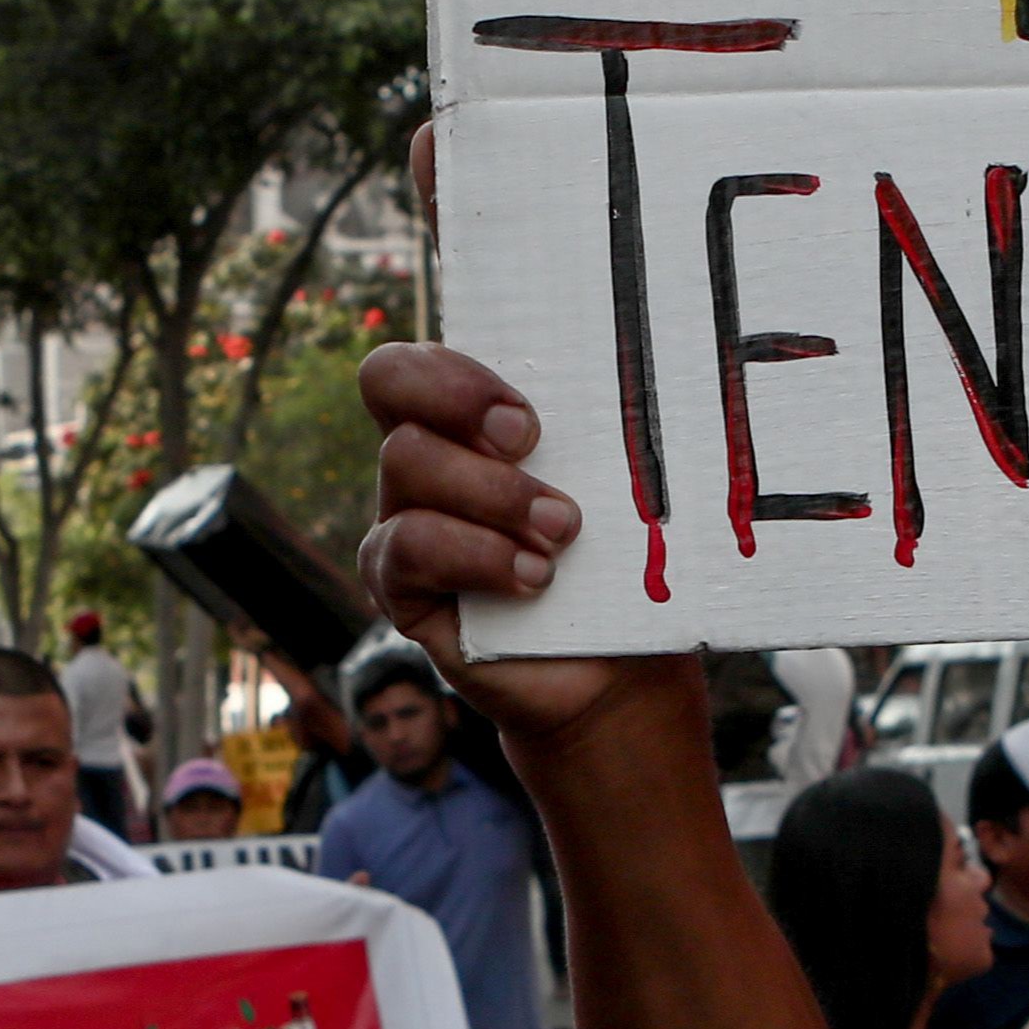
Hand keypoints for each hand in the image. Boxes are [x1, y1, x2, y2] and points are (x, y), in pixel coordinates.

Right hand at [351, 338, 719, 765]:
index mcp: (464, 419)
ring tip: (561, 534)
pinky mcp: (402, 589)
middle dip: (464, 406)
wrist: (614, 665)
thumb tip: (636, 385)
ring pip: (405, 463)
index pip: (413, 363)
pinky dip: (475, 557)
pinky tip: (532, 581)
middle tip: (534, 444)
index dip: (450, 371)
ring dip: (491, 493)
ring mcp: (405, 521)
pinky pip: (404, 550)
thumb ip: (598, 432)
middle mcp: (425, 461)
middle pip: (393, 393)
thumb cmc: (619, 558)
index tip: (528, 416)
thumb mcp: (614, 485)